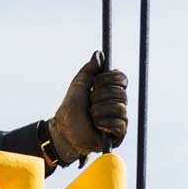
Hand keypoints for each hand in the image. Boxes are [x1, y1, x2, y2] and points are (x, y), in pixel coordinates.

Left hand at [47, 51, 128, 166]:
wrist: (65, 130)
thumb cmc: (71, 107)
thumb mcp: (79, 84)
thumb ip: (90, 69)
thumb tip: (99, 54)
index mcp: (111, 90)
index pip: (122, 78)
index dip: (109, 79)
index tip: (95, 82)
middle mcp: (118, 103)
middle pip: (121, 93)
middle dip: (100, 96)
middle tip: (90, 101)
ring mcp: (120, 118)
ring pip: (119, 108)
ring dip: (100, 110)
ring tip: (91, 115)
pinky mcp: (118, 134)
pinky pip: (119, 124)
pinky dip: (104, 123)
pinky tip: (96, 125)